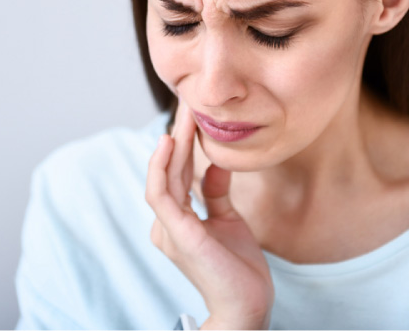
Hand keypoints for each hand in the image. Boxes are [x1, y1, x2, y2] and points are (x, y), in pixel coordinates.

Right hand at [145, 101, 273, 328]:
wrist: (247, 307)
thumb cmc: (237, 269)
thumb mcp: (228, 221)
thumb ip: (215, 193)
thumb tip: (214, 164)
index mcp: (176, 220)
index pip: (177, 174)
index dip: (184, 143)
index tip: (193, 114)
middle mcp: (166, 223)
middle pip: (169, 170)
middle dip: (178, 134)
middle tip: (186, 101)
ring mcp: (168, 229)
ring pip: (163, 177)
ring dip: (173, 144)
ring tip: (182, 115)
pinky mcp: (178, 235)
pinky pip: (162, 194)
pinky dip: (162, 167)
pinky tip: (171, 143)